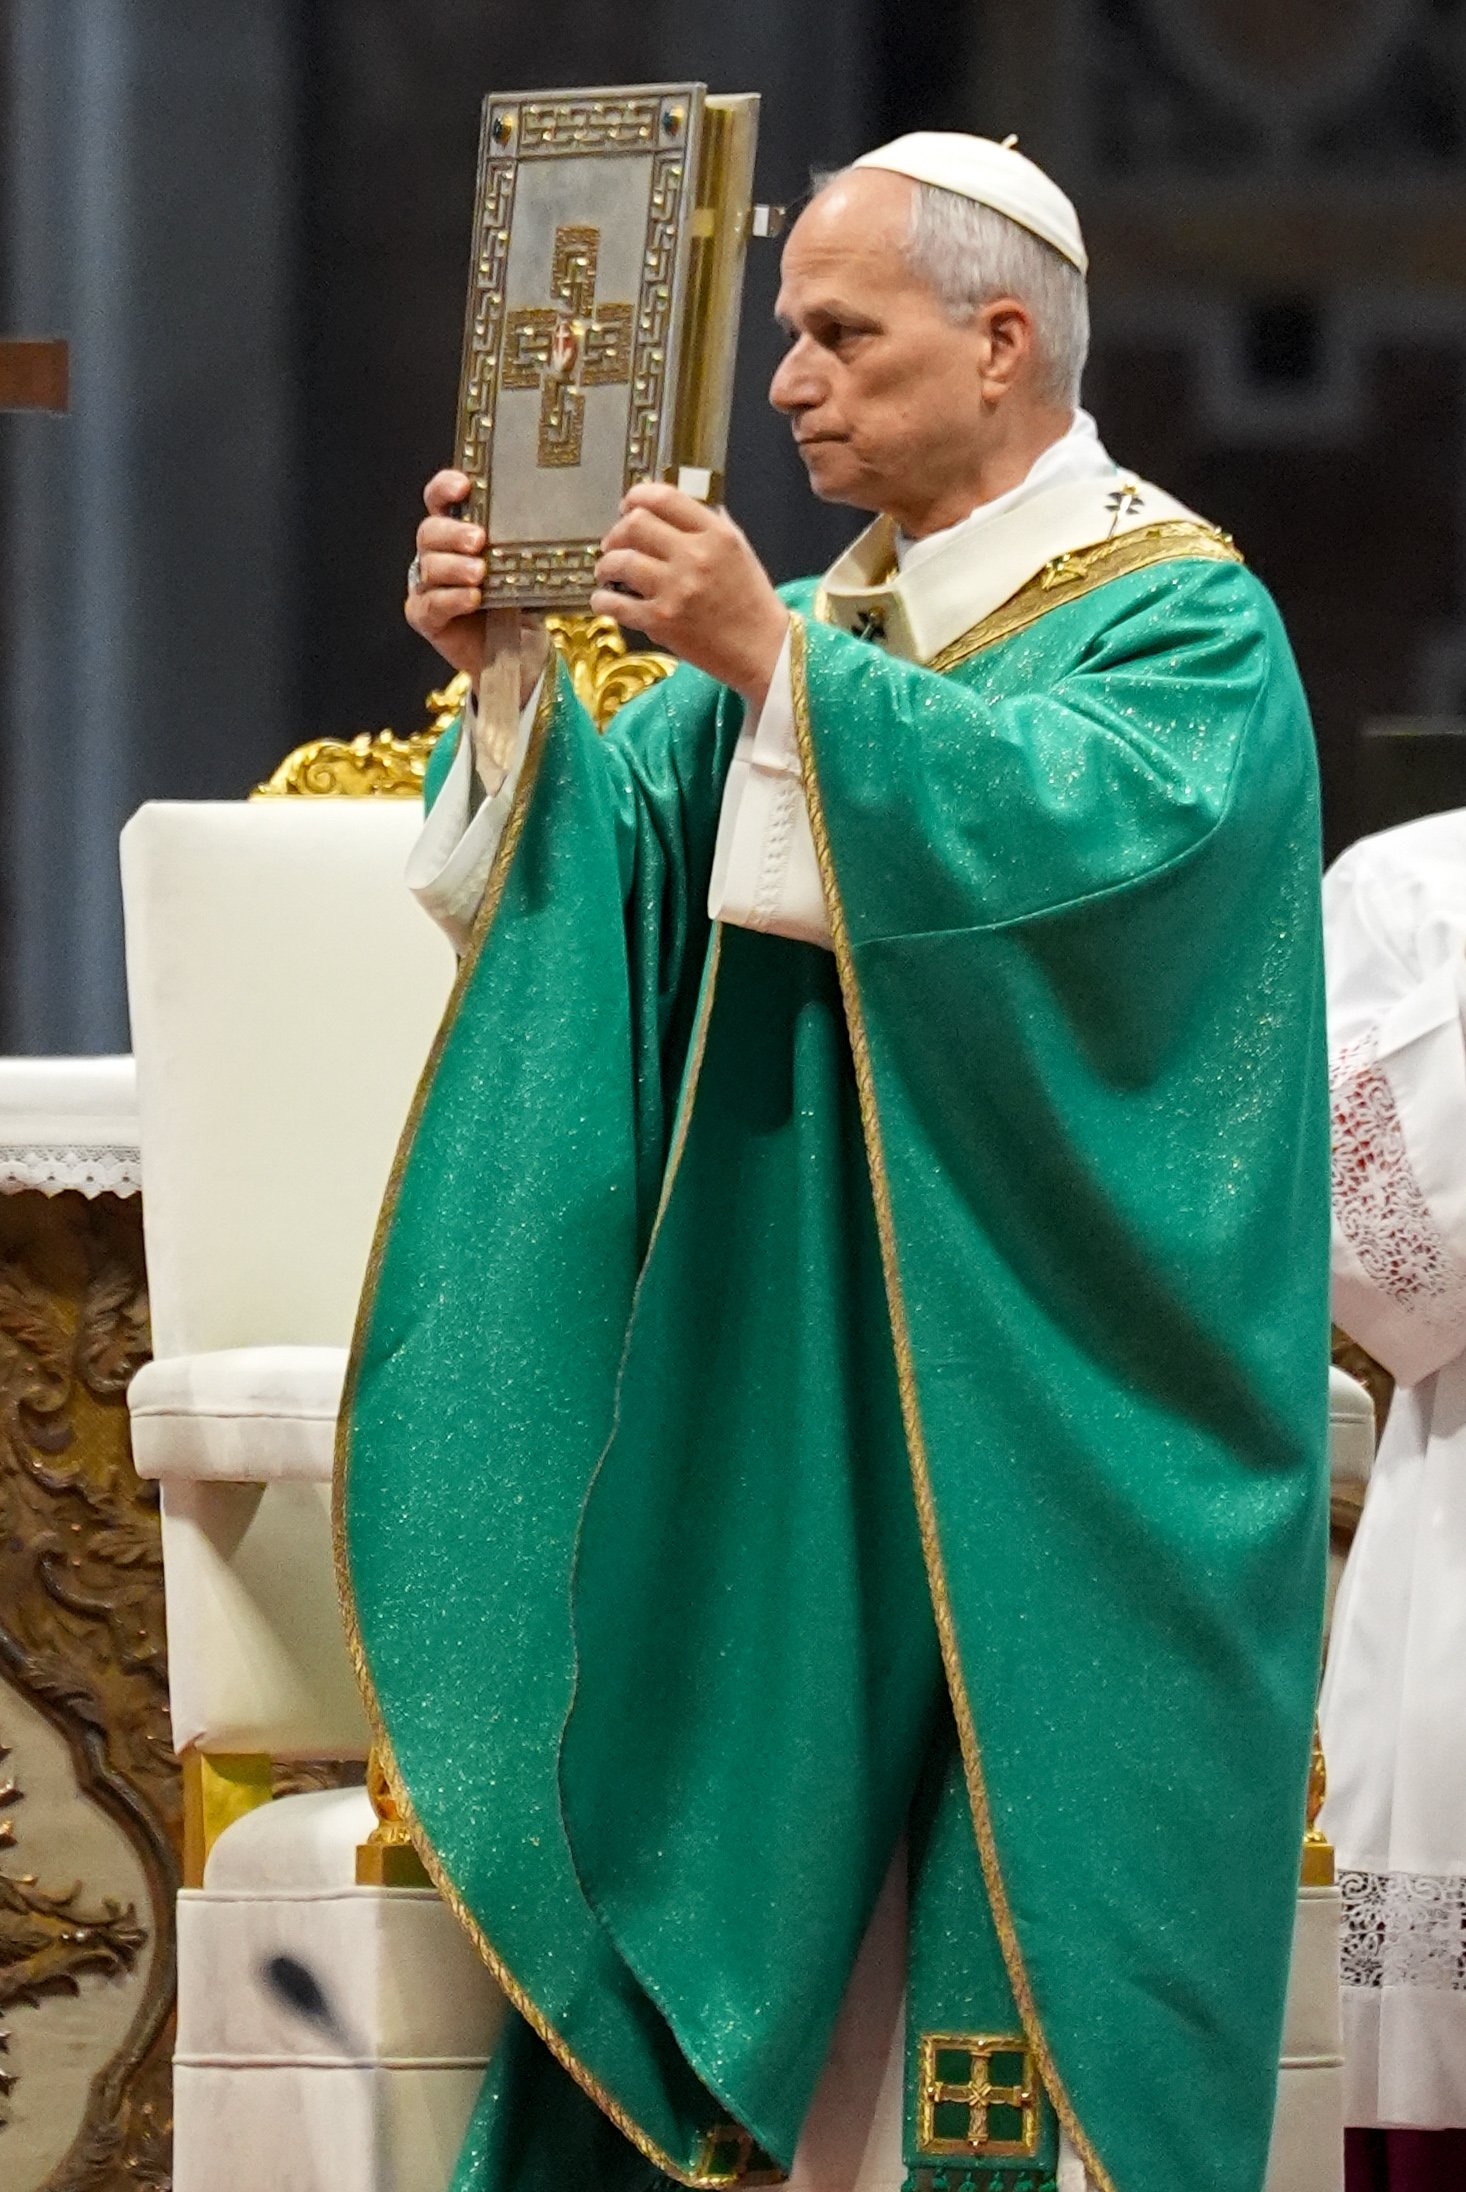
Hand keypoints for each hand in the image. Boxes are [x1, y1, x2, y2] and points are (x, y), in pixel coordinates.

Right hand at [406, 469, 545, 703]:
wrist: (521, 654)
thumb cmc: (521, 604)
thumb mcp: (525, 569)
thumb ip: (521, 545)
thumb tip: (548, 517)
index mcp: (457, 533)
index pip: (439, 500)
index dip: (445, 488)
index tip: (464, 486)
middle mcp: (437, 554)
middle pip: (429, 531)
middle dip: (453, 532)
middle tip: (478, 540)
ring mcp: (427, 585)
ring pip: (429, 566)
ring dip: (455, 567)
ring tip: (480, 573)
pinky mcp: (425, 615)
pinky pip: (432, 603)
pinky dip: (452, 598)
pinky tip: (472, 598)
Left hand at [591, 484, 788, 710]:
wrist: (764, 652)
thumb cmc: (754, 603)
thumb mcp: (743, 552)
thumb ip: (714, 526)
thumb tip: (685, 507)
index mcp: (715, 535)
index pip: (664, 498)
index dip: (637, 496)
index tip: (627, 505)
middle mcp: (694, 556)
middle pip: (635, 524)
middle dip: (617, 531)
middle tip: (613, 543)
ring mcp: (675, 589)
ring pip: (620, 561)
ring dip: (606, 564)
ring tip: (606, 571)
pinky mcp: (662, 621)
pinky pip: (617, 604)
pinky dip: (603, 600)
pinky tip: (603, 599)